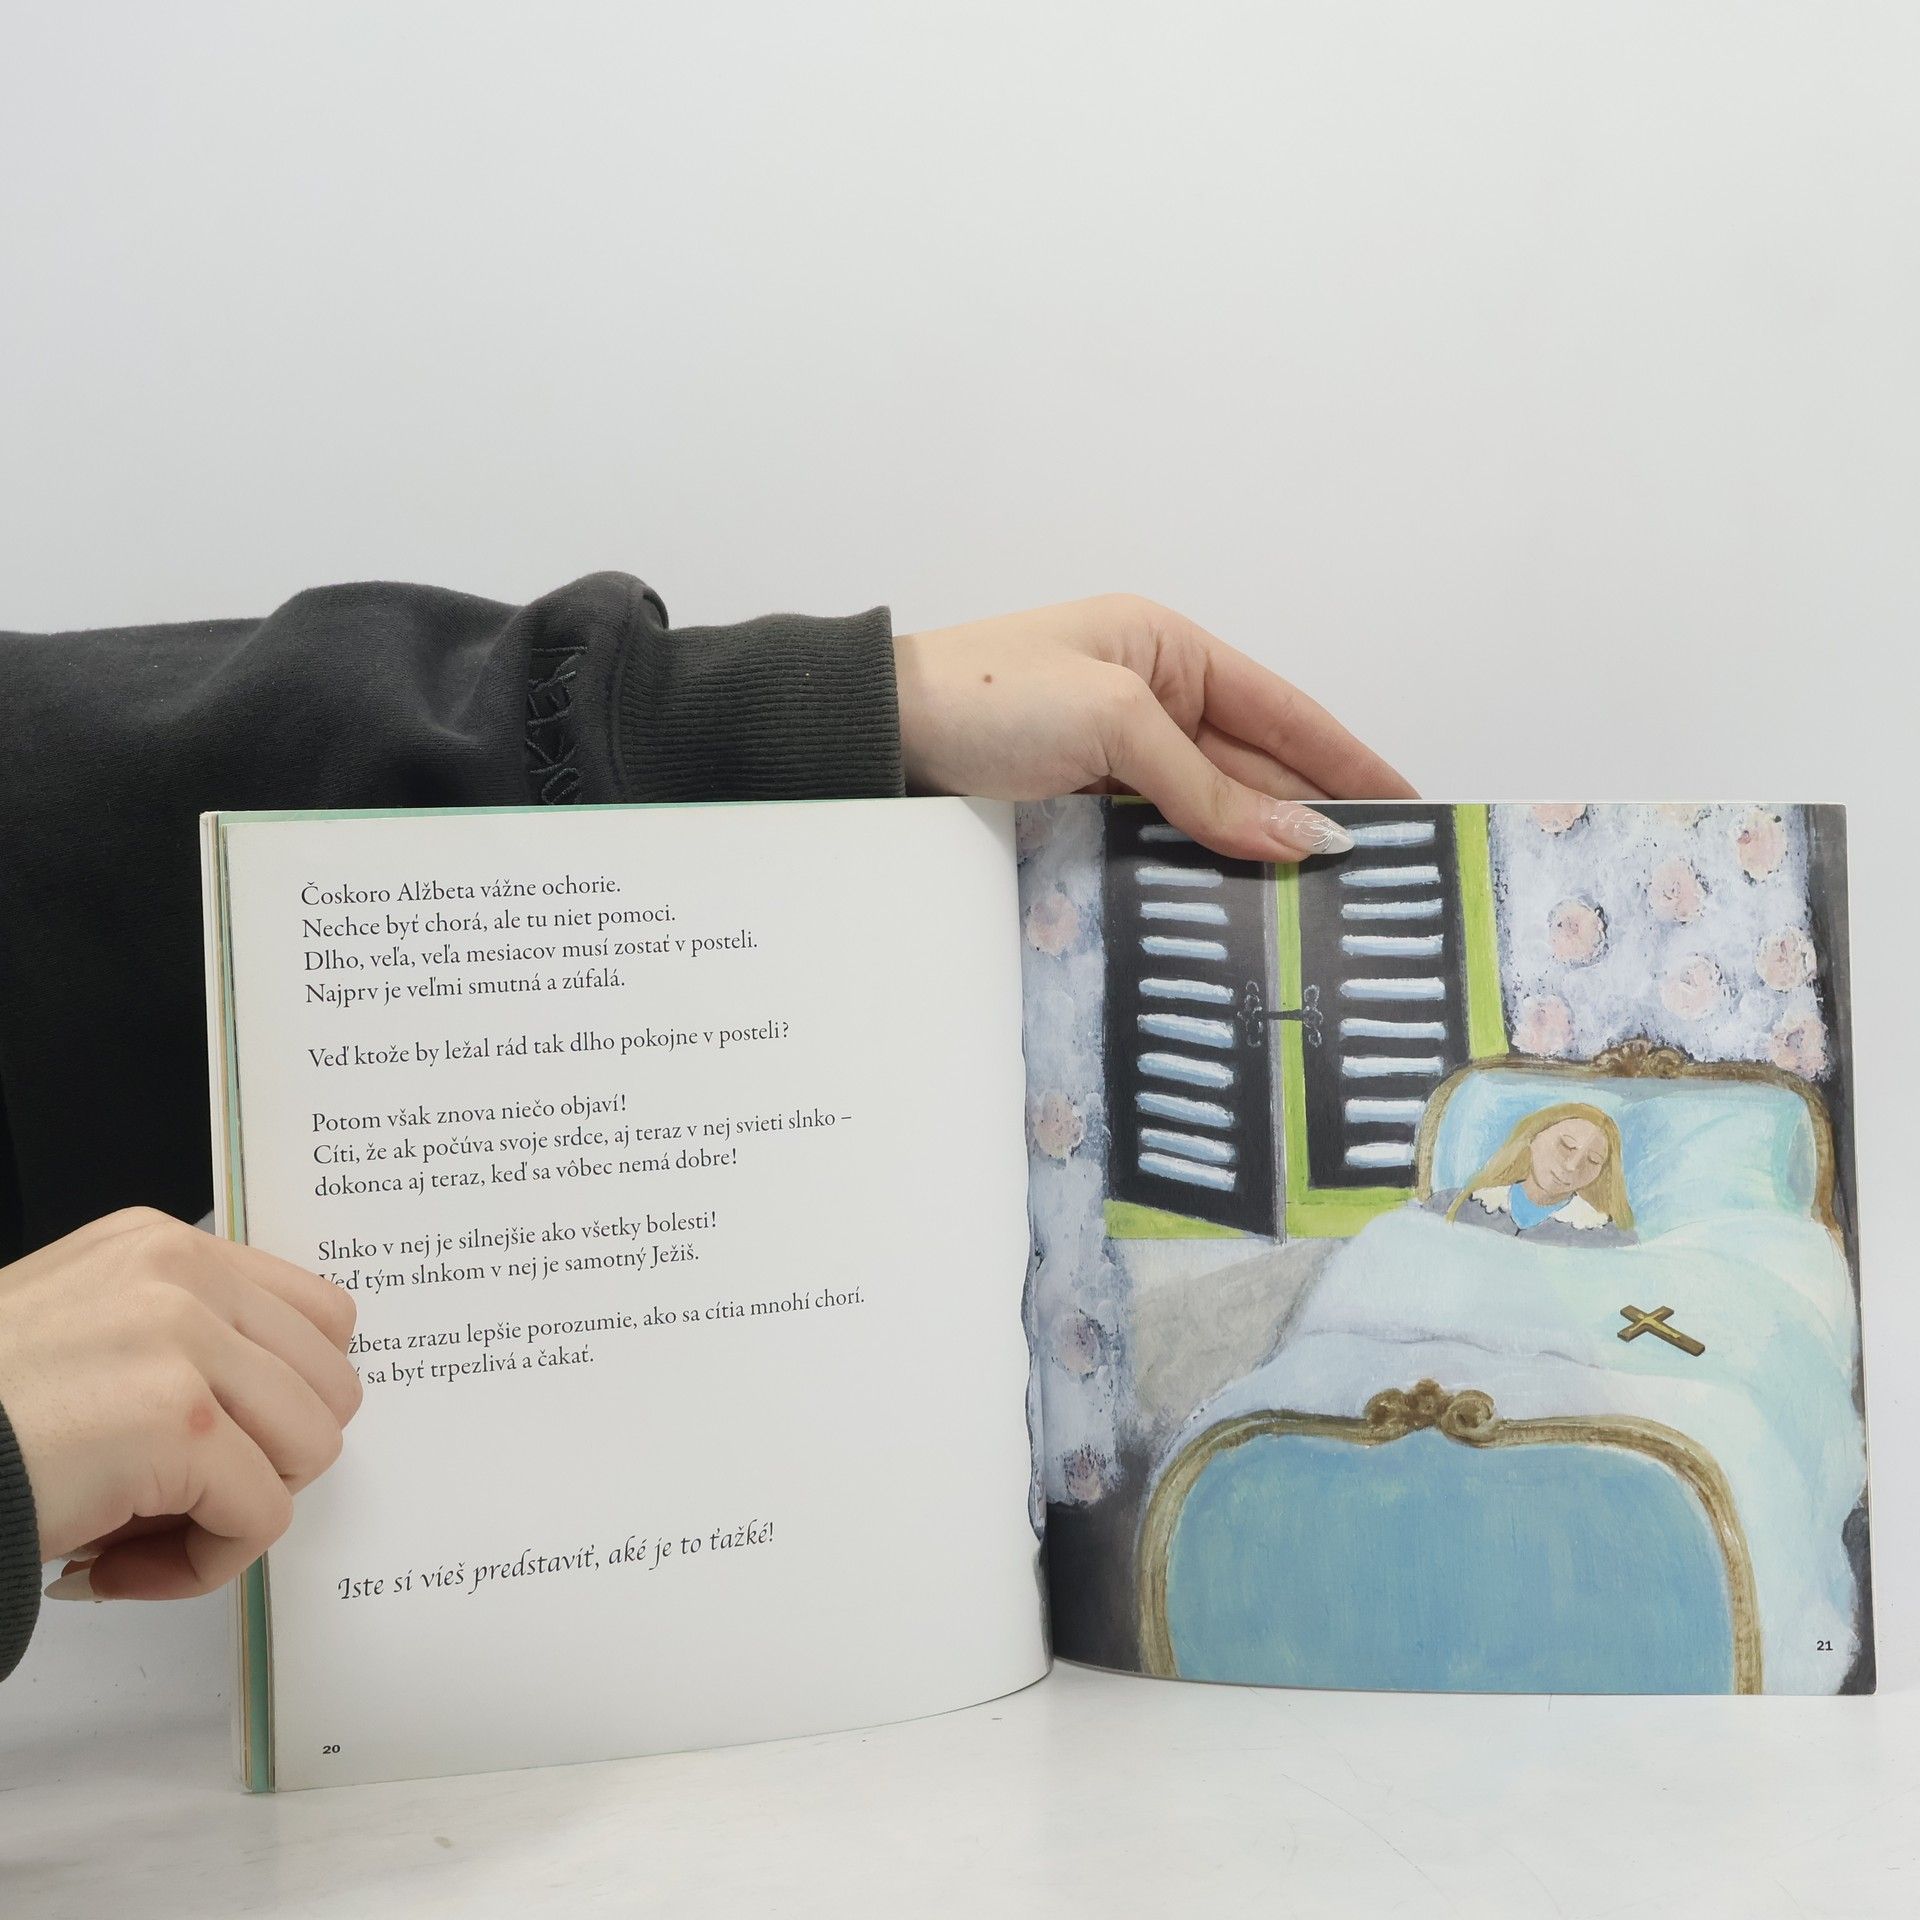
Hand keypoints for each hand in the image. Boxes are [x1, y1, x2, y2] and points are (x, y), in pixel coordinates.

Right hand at [0, 1209, 360, 1600]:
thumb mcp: (85, 1336)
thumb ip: (181, 1341)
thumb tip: (277, 1406)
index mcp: (163, 1248)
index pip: (320, 1317)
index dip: (283, 1402)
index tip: (220, 1447)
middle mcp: (183, 1275)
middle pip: (330, 1387)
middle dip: (267, 1461)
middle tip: (178, 1499)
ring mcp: (185, 1341)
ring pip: (309, 1450)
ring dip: (232, 1516)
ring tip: (139, 1535)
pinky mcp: (181, 1424)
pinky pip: (261, 1518)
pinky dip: (201, 1565)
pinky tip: (113, 1566)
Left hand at [892, 594, 1415, 860]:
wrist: (876, 737)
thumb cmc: (990, 698)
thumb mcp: (1113, 722)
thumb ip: (1208, 786)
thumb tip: (1304, 839)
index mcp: (1166, 650)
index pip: (1283, 710)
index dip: (1349, 759)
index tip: (1412, 806)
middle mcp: (1150, 700)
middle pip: (1253, 767)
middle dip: (1310, 818)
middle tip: (1378, 881)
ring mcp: (1116, 759)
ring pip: (1209, 812)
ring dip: (1257, 854)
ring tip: (1323, 907)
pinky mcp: (1081, 807)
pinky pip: (1159, 840)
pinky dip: (1199, 869)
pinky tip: (1239, 904)